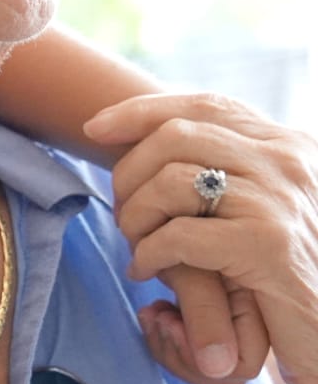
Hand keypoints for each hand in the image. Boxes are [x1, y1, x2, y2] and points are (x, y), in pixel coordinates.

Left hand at [85, 93, 317, 383]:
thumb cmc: (282, 278)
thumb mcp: (258, 210)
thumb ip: (224, 172)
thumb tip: (146, 141)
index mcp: (286, 144)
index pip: (204, 105)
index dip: (142, 110)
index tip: (96, 128)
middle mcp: (288, 160)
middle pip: (178, 135)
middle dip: (130, 170)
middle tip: (122, 213)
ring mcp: (279, 200)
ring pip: (172, 181)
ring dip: (136, 214)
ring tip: (135, 243)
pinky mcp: (267, 245)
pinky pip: (180, 235)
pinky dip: (150, 252)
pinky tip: (146, 271)